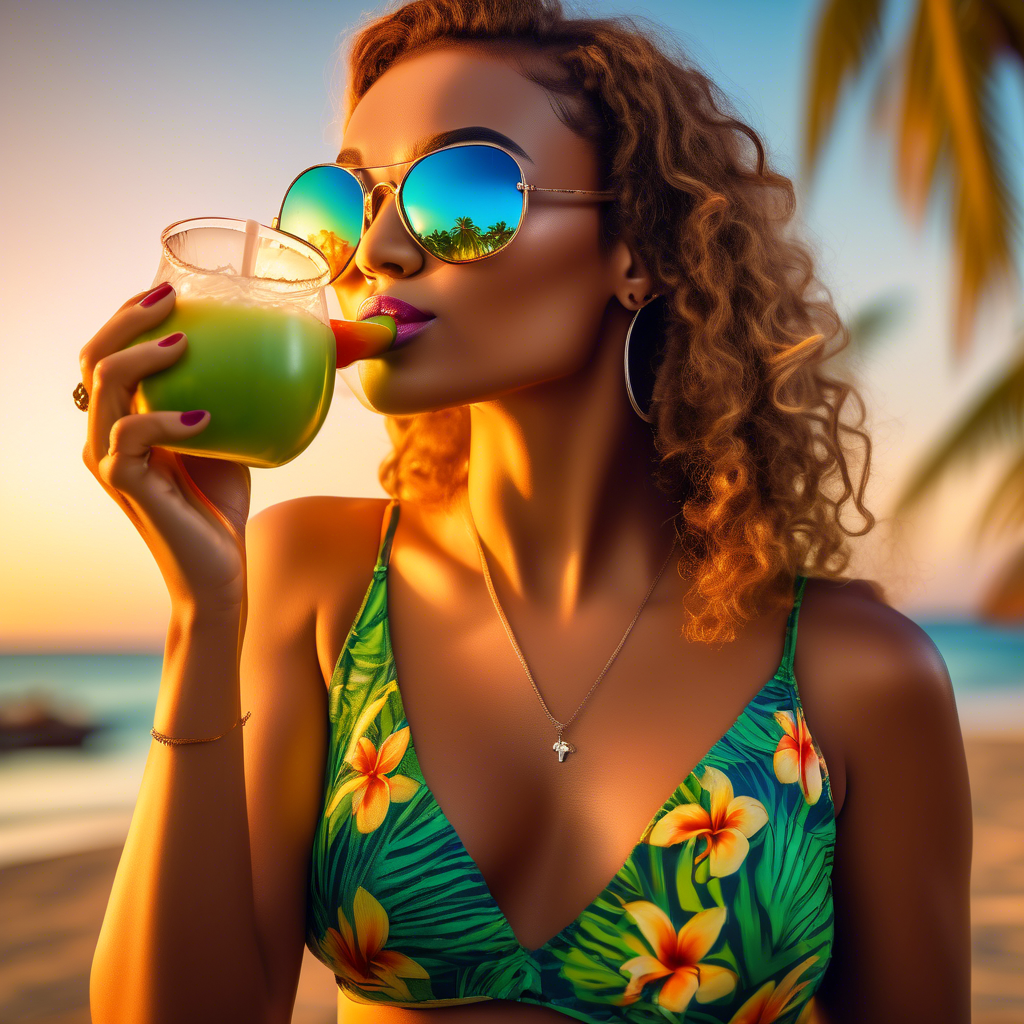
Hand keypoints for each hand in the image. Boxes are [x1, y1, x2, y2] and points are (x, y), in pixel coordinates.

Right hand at [79, 283, 251, 611]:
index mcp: (123, 419)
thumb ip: (228, 397)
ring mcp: (109, 459)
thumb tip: (269, 351)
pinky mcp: (126, 484)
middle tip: (170, 297)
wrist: (219, 568)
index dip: (128, 315)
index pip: (109, 353)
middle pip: (95, 357)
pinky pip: (132, 436)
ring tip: (184, 342)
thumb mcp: (229, 436)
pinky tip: (204, 416)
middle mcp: (105, 435)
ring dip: (143, 357)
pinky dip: (167, 419)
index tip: (168, 286)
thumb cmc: (220, 502)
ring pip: (105, 387)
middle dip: (127, 318)